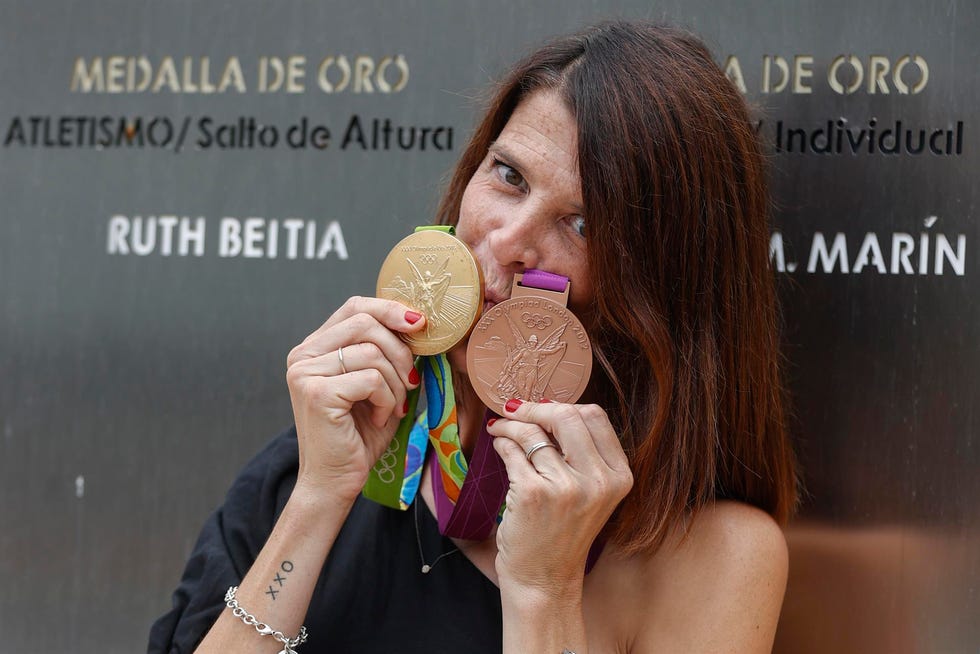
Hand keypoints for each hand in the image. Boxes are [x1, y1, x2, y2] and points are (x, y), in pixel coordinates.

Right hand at [285, 296, 423, 503]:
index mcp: (314, 347)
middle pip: (365, 323)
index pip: (355, 307)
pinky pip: (371, 379)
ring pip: (372, 352)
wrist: (335, 481)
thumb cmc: (359, 434)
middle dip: (400, 350)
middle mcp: (302, 354)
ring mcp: (305, 372)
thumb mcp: (376, 384)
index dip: (390, 309)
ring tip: (391, 406)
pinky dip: (387, 400)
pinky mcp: (316, 393)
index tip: (419, 324)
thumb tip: (417, 321)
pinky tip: (379, 418)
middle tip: (410, 381)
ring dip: (395, 382)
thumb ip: (385, 351)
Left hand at [488, 400, 632, 594]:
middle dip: (534, 407)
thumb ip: (581, 454)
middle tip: (514, 410)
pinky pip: (513, 451)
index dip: (563, 406)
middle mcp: (598, 481)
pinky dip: (502, 442)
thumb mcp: (589, 493)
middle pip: (566, 415)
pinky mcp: (534, 494)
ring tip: (499, 428)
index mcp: (618, 477)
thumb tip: (548, 406)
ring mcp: (566, 487)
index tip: (541, 407)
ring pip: (533, 432)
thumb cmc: (561, 534)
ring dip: (510, 425)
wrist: (544, 580)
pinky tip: (498, 446)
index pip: (595, 417)